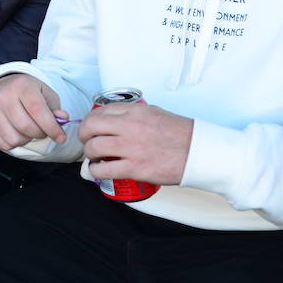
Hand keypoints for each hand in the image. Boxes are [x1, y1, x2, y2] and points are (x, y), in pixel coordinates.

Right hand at [0, 73, 66, 149]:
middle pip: (26, 127)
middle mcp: (3, 96)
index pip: (37, 110)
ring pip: (14, 139)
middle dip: (40, 134)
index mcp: (22, 86)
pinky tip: (16, 133)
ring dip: (26, 140)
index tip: (61, 137)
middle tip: (42, 130)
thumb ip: (55, 109)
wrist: (3, 86)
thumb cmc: (29, 92)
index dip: (51, 128)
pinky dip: (13, 144)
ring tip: (28, 130)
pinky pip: (2, 144)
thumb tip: (62, 119)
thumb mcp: (46, 94)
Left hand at [78, 102, 193, 185]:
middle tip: (86, 140)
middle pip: (90, 126)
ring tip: (94, 157)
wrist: (199, 152)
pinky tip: (98, 171)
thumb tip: (115, 119)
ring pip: (94, 147)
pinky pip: (104, 169)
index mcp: (135, 112)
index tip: (91, 126)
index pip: (100, 111)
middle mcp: (130, 127)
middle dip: (83, 134)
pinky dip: (96, 170)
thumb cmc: (181, 134)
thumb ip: (134, 115)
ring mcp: (132, 148)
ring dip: (89, 153)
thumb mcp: (155, 113)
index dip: (91, 119)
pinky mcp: (136, 169)